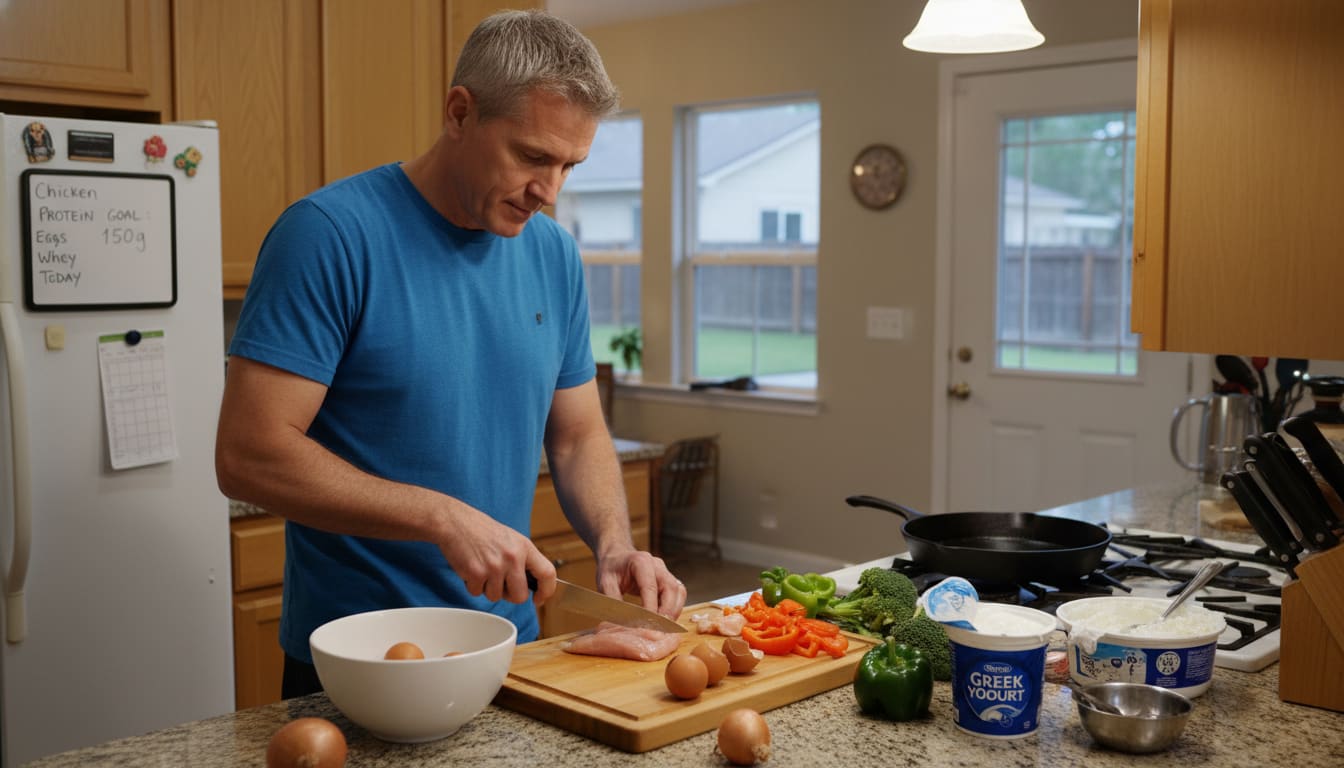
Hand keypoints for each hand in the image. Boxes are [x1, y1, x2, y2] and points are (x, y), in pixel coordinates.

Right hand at [435, 500, 555, 605]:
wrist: (456, 522)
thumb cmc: (482, 531)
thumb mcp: (511, 539)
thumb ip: (523, 560)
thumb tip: (532, 583)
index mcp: (524, 547)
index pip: (547, 573)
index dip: (546, 591)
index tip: (539, 598)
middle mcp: (512, 557)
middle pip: (520, 596)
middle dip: (509, 595)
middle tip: (500, 583)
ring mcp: (495, 566)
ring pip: (496, 597)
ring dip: (488, 588)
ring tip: (483, 569)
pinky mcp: (476, 573)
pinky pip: (477, 593)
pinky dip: (473, 585)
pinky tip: (471, 568)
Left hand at [595, 549, 686, 619]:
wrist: (617, 557)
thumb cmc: (611, 569)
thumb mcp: (605, 583)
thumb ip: (614, 601)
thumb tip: (623, 622)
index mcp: (641, 561)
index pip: (650, 587)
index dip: (651, 608)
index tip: (647, 626)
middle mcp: (657, 565)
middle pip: (671, 588)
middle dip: (667, 611)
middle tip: (659, 630)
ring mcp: (665, 572)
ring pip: (678, 592)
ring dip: (673, 611)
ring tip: (663, 628)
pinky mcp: (668, 581)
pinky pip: (677, 595)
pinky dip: (673, 609)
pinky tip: (664, 621)